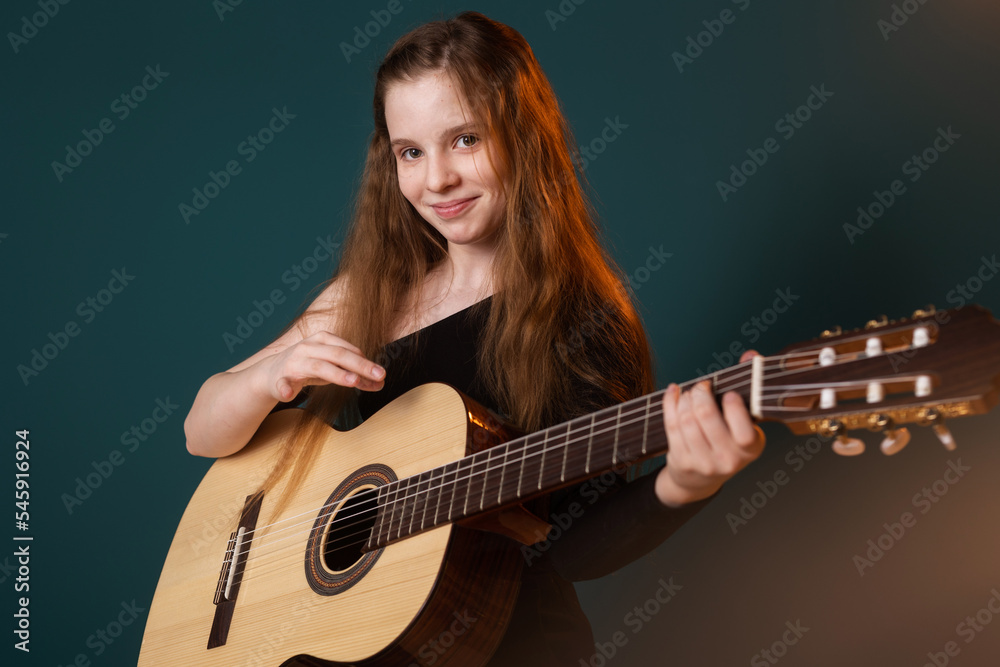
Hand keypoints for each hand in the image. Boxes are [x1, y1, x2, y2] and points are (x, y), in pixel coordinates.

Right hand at [257, 331, 384, 401]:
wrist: (272, 373)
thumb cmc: (308, 367)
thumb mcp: (332, 368)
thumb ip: (354, 374)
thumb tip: (380, 382)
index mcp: (323, 340)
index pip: (348, 350)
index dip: (365, 362)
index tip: (381, 374)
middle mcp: (309, 347)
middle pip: (338, 354)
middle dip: (360, 365)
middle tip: (379, 376)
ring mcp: (294, 362)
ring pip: (317, 366)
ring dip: (336, 373)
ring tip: (353, 381)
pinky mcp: (280, 379)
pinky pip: (282, 383)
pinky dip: (284, 388)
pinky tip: (288, 394)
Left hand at [656, 351, 764, 506]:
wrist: (701, 480)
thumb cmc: (726, 441)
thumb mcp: (744, 422)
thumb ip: (749, 386)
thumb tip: (751, 355)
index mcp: (751, 449)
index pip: (744, 428)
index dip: (733, 407)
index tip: (727, 393)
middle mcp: (729, 460)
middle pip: (706, 416)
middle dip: (700, 394)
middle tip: (701, 387)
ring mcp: (703, 463)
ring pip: (686, 420)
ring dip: (684, 399)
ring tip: (689, 393)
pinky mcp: (681, 461)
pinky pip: (671, 425)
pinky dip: (670, 403)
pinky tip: (673, 393)